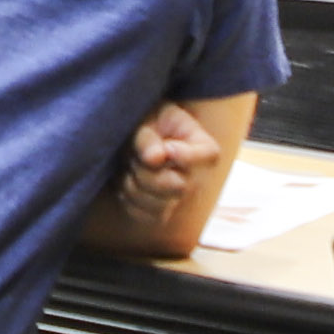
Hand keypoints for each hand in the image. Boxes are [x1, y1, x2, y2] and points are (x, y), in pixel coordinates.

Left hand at [114, 104, 232, 241]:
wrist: (134, 134)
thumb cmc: (147, 121)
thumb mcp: (148, 118)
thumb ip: (149, 138)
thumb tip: (155, 158)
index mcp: (205, 149)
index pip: (205, 158)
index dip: (184, 155)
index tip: (166, 145)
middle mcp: (197, 179)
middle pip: (178, 187)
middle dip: (148, 170)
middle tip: (135, 154)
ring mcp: (179, 198)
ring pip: (157, 206)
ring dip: (133, 183)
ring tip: (131, 164)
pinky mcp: (159, 211)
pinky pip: (142, 215)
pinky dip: (127, 198)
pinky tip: (128, 179)